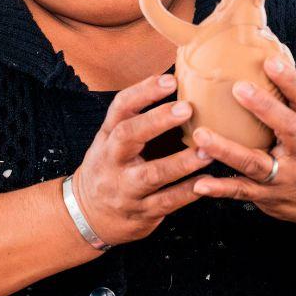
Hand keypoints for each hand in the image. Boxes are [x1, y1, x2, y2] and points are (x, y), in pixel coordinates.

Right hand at [72, 73, 212, 245]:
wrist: (88, 214)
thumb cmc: (110, 167)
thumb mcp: (112, 141)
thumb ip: (137, 119)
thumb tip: (177, 86)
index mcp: (107, 137)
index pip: (120, 108)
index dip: (143, 91)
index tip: (171, 80)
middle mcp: (112, 160)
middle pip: (128, 135)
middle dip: (156, 121)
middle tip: (187, 107)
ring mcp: (125, 188)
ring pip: (152, 174)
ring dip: (181, 162)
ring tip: (207, 151)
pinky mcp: (141, 212)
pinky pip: (167, 202)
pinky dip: (188, 192)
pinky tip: (206, 182)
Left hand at [190, 58, 295, 231]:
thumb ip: (295, 104)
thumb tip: (270, 59)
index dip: (291, 81)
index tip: (270, 61)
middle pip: (287, 128)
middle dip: (265, 108)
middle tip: (238, 88)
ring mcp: (286, 177)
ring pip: (256, 163)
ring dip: (227, 150)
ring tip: (201, 136)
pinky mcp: (270, 197)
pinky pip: (242, 192)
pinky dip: (220, 188)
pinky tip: (199, 183)